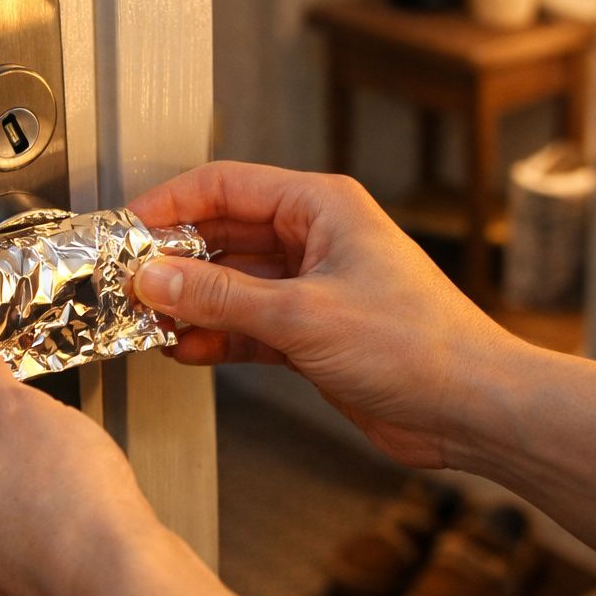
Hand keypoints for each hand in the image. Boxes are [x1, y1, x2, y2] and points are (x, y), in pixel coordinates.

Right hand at [129, 161, 520, 469]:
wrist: (471, 409)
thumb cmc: (419, 346)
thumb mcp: (302, 316)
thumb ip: (219, 297)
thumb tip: (153, 277)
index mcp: (321, 207)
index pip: (224, 186)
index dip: (169, 205)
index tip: (124, 232)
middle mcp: (314, 239)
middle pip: (221, 234)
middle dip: (172, 260)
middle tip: (124, 284)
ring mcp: (310, 287)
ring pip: (228, 284)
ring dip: (189, 304)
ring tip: (145, 322)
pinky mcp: (309, 334)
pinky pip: (244, 324)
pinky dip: (213, 336)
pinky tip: (183, 349)